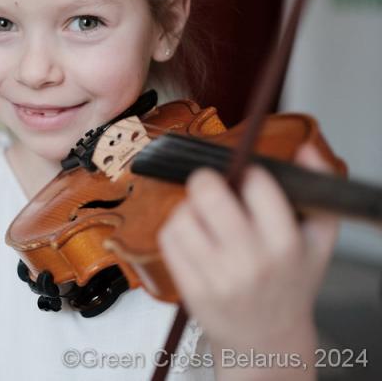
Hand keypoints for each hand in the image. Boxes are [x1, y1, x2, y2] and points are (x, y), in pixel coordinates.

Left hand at [158, 143, 338, 371]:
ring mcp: (217, 277)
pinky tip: (192, 236)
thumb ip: (316, 189)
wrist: (266, 339)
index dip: (247, 172)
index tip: (246, 178)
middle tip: (211, 184)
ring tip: (202, 214)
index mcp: (285, 245)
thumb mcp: (317, 240)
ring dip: (188, 207)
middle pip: (210, 194)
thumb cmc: (290, 283)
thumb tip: (304, 147)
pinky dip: (175, 229)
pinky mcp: (190, 289)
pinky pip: (168, 239)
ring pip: (182, 215)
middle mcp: (250, 262)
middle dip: (206, 179)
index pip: (257, 184)